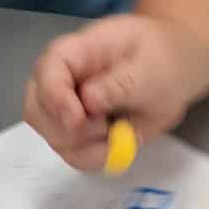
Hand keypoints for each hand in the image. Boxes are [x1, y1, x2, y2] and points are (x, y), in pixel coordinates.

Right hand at [24, 11, 204, 171]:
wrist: (172, 67)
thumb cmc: (160, 58)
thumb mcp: (151, 67)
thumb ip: (120, 84)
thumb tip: (88, 101)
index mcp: (78, 51)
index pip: (48, 69)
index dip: (54, 96)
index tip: (77, 120)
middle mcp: (62, 79)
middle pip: (36, 110)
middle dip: (68, 130)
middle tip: (106, 128)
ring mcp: (65, 108)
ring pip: (53, 138)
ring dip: (88, 146)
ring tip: (121, 129)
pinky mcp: (76, 132)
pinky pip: (73, 154)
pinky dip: (97, 156)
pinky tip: (119, 140)